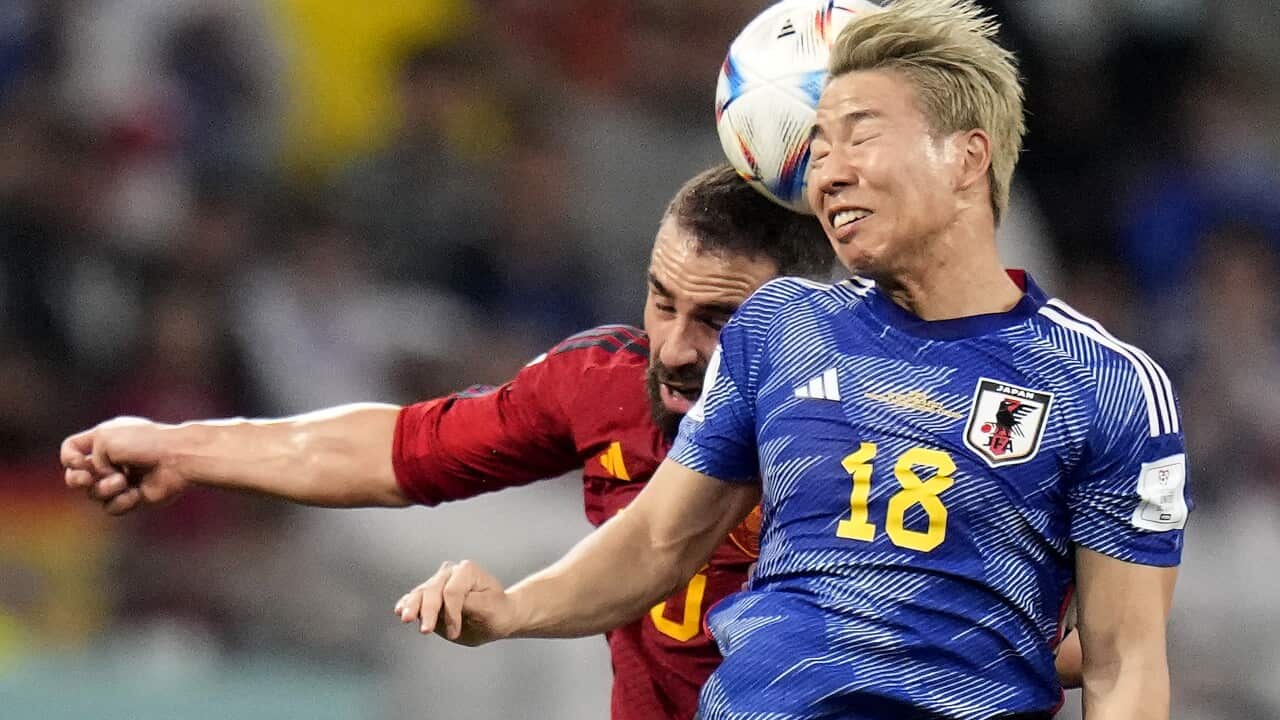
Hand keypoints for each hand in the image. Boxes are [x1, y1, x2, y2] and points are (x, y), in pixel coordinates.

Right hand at [60, 416, 189, 514]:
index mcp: (105, 439)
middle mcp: (111, 460)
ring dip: (104, 488)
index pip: (72, 448)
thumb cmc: (144, 443)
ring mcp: (121, 479)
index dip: (68, 457)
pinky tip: (135, 494)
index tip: (78, 460)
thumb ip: (89, 458)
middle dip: (75, 480)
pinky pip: (112, 507)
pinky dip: (121, 502)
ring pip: (93, 494)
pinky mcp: (133, 497)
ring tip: (122, 481)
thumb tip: (99, 479)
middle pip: (76, 476)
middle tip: (86, 479)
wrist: (178, 458)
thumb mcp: (106, 438)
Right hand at [394, 560, 517, 646]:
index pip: (452, 591)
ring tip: (405, 618)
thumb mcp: (489, 609)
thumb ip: (468, 604)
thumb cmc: (496, 611)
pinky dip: (407, 604)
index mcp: (467, 570)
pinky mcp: (429, 596)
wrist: (496, 617)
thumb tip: (448, 605)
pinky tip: (400, 611)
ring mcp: (438, 583)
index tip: (456, 633)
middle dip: (428, 611)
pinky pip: (415, 598)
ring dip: (412, 606)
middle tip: (425, 631)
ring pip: (420, 593)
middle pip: (433, 590)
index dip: (451, 613)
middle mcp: (450, 572)